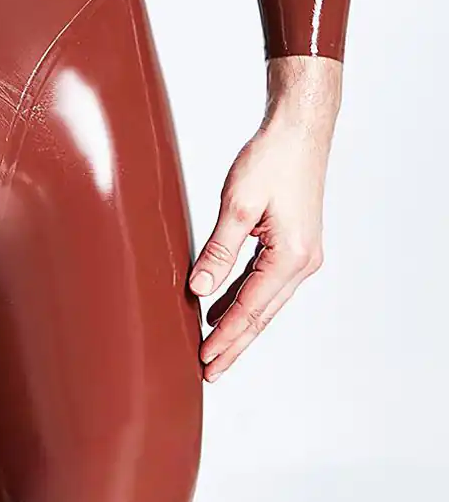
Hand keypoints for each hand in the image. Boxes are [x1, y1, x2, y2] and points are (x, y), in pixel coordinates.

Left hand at [188, 62, 337, 381]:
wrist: (299, 131)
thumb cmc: (271, 159)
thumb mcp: (237, 204)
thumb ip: (219, 250)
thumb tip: (198, 288)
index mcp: (291, 258)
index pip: (251, 309)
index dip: (226, 337)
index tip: (205, 359)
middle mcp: (302, 263)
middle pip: (262, 314)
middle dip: (234, 343)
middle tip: (209, 370)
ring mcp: (302, 254)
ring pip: (265, 300)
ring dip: (239, 324)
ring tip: (214, 347)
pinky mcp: (294, 243)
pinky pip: (266, 281)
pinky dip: (245, 297)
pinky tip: (223, 306)